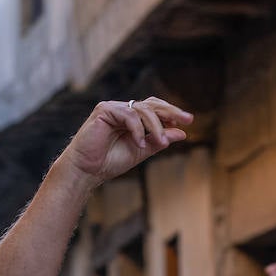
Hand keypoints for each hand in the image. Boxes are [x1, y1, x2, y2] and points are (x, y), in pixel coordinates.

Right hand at [58, 98, 192, 186]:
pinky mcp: (104, 110)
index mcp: (131, 118)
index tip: (188, 122)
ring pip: (142, 109)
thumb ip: (159, 141)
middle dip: (171, 112)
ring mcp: (113, 108)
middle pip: (151, 104)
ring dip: (156, 126)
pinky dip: (137, 129)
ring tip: (162, 142)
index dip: (171, 113)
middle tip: (187, 120)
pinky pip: (128, 115)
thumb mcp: (141, 151)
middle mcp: (123, 110)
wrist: (87, 171)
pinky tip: (139, 142)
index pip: (154, 109)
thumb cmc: (109, 162)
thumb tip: (182, 133)